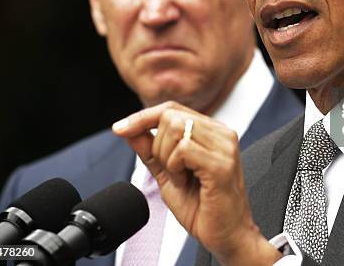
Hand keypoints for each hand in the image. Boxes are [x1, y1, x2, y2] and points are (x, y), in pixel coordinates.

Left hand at [112, 102, 281, 265]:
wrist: (225, 235)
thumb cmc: (202, 207)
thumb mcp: (167, 173)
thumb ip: (150, 150)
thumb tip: (128, 129)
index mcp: (212, 131)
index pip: (172, 108)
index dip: (142, 116)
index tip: (119, 128)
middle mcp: (222, 133)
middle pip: (170, 116)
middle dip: (157, 146)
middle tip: (171, 172)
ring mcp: (224, 146)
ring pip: (175, 128)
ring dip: (167, 158)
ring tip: (181, 178)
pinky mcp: (222, 163)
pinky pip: (183, 149)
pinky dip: (175, 167)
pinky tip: (186, 182)